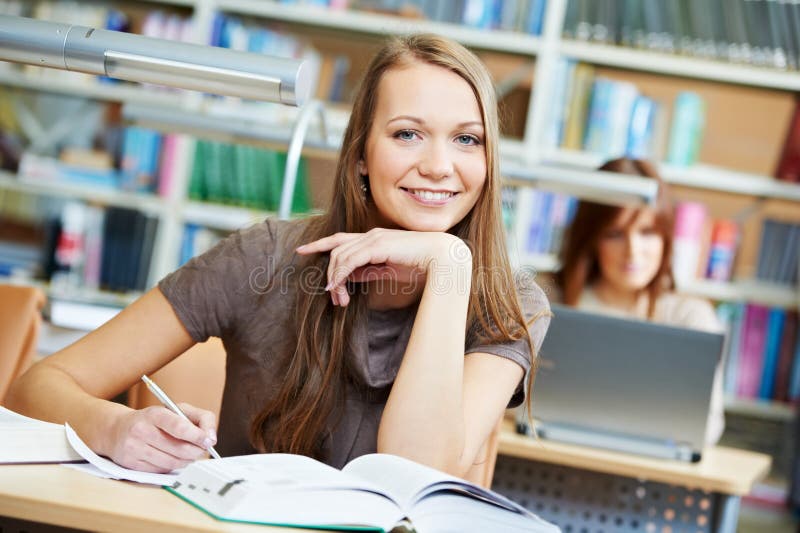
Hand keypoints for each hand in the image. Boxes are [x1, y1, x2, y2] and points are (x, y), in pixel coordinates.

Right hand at [106, 403, 216, 472]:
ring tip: (189, 454)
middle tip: (201, 449)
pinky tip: (173, 459)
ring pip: (171, 462)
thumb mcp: (176, 410)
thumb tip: (211, 438)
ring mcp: (134, 448)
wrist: (117, 430)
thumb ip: (200, 418)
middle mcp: (141, 430)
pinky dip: (172, 467)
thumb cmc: (153, 420)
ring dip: (186, 461)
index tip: (209, 441)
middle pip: (178, 448)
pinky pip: (160, 470)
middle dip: (195, 451)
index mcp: (154, 414)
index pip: (179, 426)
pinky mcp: (131, 464)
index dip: (197, 435)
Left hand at [296, 228, 470, 306]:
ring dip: (335, 279)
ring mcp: (373, 238)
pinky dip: (339, 275)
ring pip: (340, 256)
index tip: (302, 250)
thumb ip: (369, 271)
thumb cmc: (422, 265)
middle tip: (333, 298)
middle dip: (329, 274)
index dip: (320, 244)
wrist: (444, 258)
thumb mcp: (389, 271)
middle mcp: (371, 235)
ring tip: (338, 300)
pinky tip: (338, 288)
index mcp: (375, 239)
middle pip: (336, 250)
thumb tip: (350, 277)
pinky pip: (348, 260)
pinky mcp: (377, 245)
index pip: (340, 239)